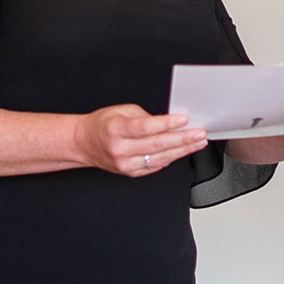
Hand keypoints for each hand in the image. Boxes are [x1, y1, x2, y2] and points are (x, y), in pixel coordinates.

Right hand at [74, 105, 208, 176]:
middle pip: (157, 145)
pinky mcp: (131, 173)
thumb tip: (168, 122)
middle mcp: (120, 149)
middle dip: (182, 139)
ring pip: (160, 158)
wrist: (84, 144)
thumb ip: (144, 117)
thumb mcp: (120, 111)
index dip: (167, 123)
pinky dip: (170, 158)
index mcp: (116, 129)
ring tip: (197, 143)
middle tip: (199, 133)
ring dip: (182, 150)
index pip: (146, 127)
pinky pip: (155, 166)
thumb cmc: (102, 125)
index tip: (184, 119)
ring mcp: (125, 164)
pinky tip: (181, 151)